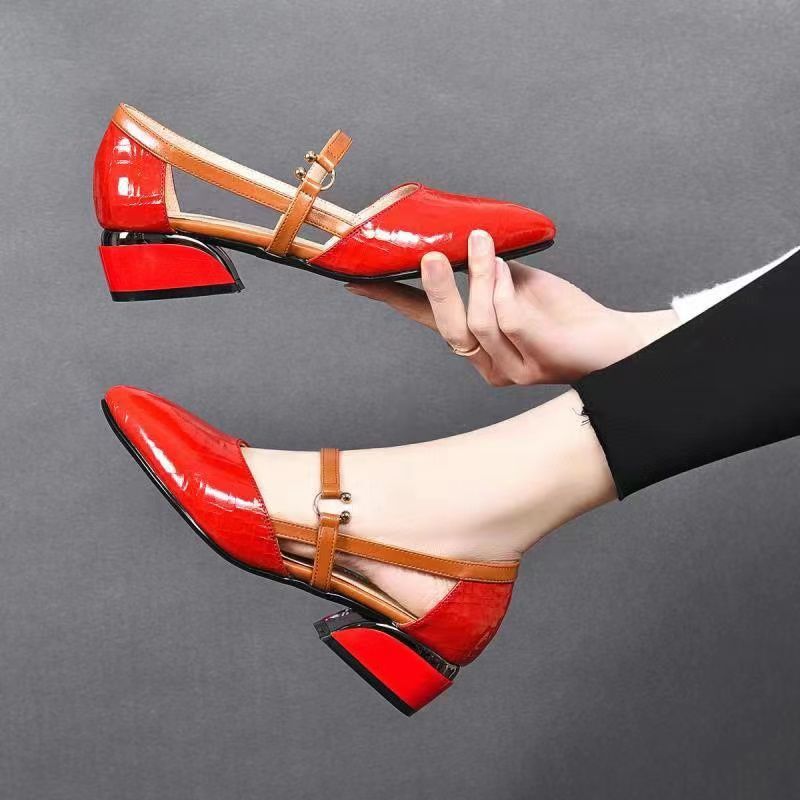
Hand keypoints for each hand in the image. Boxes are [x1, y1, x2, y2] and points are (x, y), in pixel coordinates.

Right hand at [346, 230, 677, 385]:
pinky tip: (505, 265)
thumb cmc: (564, 315)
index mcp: (478, 345)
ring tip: (479, 241)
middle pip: (447, 332)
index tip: (357, 281)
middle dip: (434, 290)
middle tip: (428, 254)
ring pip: (477, 323)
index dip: (393, 300)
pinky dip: (500, 286)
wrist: (613, 340)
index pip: (426, 322)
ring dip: (477, 277)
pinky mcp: (537, 361)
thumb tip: (459, 234)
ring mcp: (512, 368)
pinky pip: (506, 319)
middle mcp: (488, 364)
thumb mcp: (516, 285)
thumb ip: (487, 272)